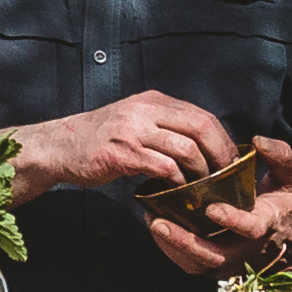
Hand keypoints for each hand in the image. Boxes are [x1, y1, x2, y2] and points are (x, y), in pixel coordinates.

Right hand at [2, 90, 241, 200]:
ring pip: (185, 148)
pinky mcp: (123, 153)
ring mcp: (133, 130)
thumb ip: (163, 125)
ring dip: (201, 171)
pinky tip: (179, 191)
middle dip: (220, 153)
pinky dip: (177, 181)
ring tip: (205, 187)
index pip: (201, 115)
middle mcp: (145, 110)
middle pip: (200, 127)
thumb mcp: (134, 120)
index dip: (222, 139)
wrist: (61, 146)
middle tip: (227, 175)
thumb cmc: (101, 139)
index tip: (230, 160)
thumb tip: (202, 144)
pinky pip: (163, 167)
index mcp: (153, 100)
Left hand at [139, 136, 291, 275]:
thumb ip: (280, 155)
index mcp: (269, 224)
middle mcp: (249, 249)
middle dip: (187, 242)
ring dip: (174, 247)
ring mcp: (233, 262)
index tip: (212, 209)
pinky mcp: (219, 267)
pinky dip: (173, 251)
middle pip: (217, 254)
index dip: (233, 221)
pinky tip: (157, 229)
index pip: (252, 228)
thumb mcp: (291, 176)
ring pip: (200, 263)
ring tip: (153, 223)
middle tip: (160, 223)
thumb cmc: (286, 200)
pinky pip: (193, 265)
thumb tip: (257, 141)